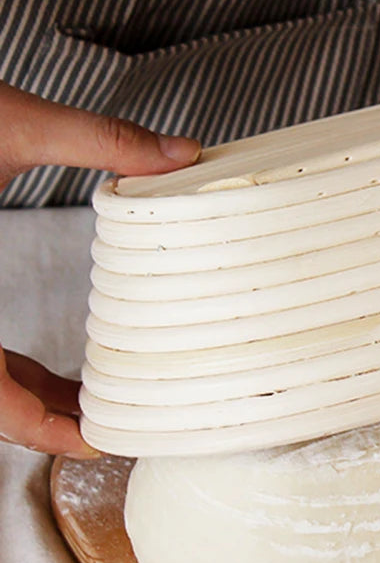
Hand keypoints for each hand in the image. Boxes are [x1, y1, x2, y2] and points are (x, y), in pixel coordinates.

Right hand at [0, 81, 199, 454]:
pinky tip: (57, 371)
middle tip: (112, 428)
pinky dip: (14, 373)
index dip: (44, 430)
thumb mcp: (10, 121)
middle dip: (48, 423)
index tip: (98, 440)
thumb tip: (179, 154)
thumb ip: (98, 139)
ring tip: (98, 404)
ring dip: (34, 401)